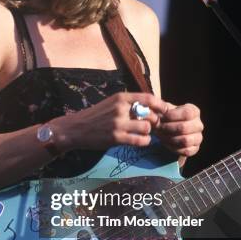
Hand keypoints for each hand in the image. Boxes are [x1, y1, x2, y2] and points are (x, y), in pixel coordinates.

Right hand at [54, 92, 169, 151]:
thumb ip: (128, 104)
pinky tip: (141, 141)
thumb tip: (150, 107)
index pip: (148, 98)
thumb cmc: (95, 116)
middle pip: (150, 114)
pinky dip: (144, 142)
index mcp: (120, 98)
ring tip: (144, 134)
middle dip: (155, 121)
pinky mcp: (116, 138)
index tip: (165, 111)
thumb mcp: (111, 103)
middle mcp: (120, 108)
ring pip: (147, 127)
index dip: (160, 105)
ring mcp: (118, 123)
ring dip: (149, 132)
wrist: (76, 129)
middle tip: (154, 127)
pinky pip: (140, 140)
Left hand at [154, 102, 202, 156]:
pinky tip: (165, 143)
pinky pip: (186, 151)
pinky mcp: (195, 149)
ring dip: (169, 139)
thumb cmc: (166, 118)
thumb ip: (159, 107)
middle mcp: (198, 124)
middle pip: (184, 128)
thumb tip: (154, 105)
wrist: (169, 131)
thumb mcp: (163, 110)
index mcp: (193, 111)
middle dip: (167, 128)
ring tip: (160, 136)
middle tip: (158, 128)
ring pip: (185, 140)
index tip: (162, 117)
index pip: (187, 113)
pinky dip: (173, 148)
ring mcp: (198, 137)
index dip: (172, 116)